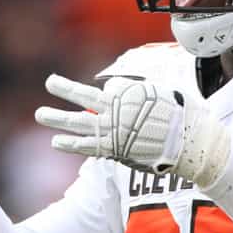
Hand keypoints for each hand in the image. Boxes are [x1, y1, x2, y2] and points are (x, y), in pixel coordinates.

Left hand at [34, 74, 230, 187]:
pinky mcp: (114, 150)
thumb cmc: (185, 117)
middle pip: (85, 97)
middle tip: (49, 82)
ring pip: (79, 122)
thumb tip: (125, 87)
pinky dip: (71, 143)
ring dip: (58, 118)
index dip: (115, 94)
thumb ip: (144, 89)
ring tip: (40, 113)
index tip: (117, 99)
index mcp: (131, 94)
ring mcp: (114, 130)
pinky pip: (87, 146)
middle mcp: (118, 110)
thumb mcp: (167, 92)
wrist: (192, 143)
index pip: (110, 88)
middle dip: (65, 89)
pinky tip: (55, 141)